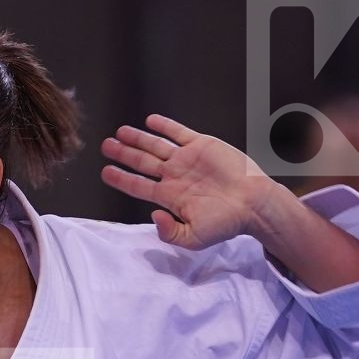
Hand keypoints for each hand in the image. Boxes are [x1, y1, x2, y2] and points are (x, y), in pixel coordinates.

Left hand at [100, 114, 281, 250]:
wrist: (254, 204)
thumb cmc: (226, 223)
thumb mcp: (193, 237)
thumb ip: (170, 232)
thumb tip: (153, 215)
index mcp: (169, 196)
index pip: (137, 185)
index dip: (120, 178)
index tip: (105, 172)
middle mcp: (174, 176)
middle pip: (141, 162)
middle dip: (122, 154)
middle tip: (105, 146)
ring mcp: (187, 160)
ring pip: (155, 146)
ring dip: (137, 138)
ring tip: (119, 133)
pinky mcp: (202, 146)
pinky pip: (179, 133)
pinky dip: (164, 126)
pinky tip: (150, 121)